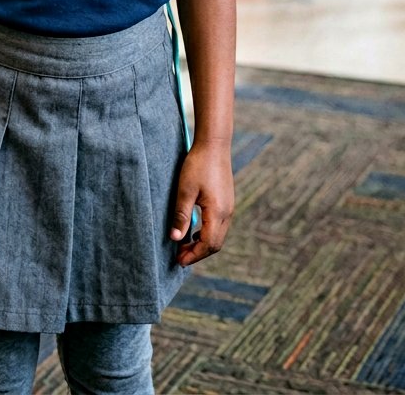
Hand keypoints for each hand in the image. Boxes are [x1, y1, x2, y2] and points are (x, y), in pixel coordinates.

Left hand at [170, 141, 233, 267]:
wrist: (214, 144)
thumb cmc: (198, 165)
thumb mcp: (185, 190)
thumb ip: (181, 215)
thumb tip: (175, 239)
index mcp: (218, 212)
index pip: (208, 244)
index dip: (193, 255)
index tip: (178, 260)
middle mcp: (227, 213)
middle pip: (215, 244)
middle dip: (198, 253)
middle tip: (179, 256)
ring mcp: (229, 207)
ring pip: (218, 235)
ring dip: (202, 243)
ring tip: (184, 244)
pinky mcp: (227, 201)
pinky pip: (219, 225)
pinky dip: (206, 233)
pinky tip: (193, 230)